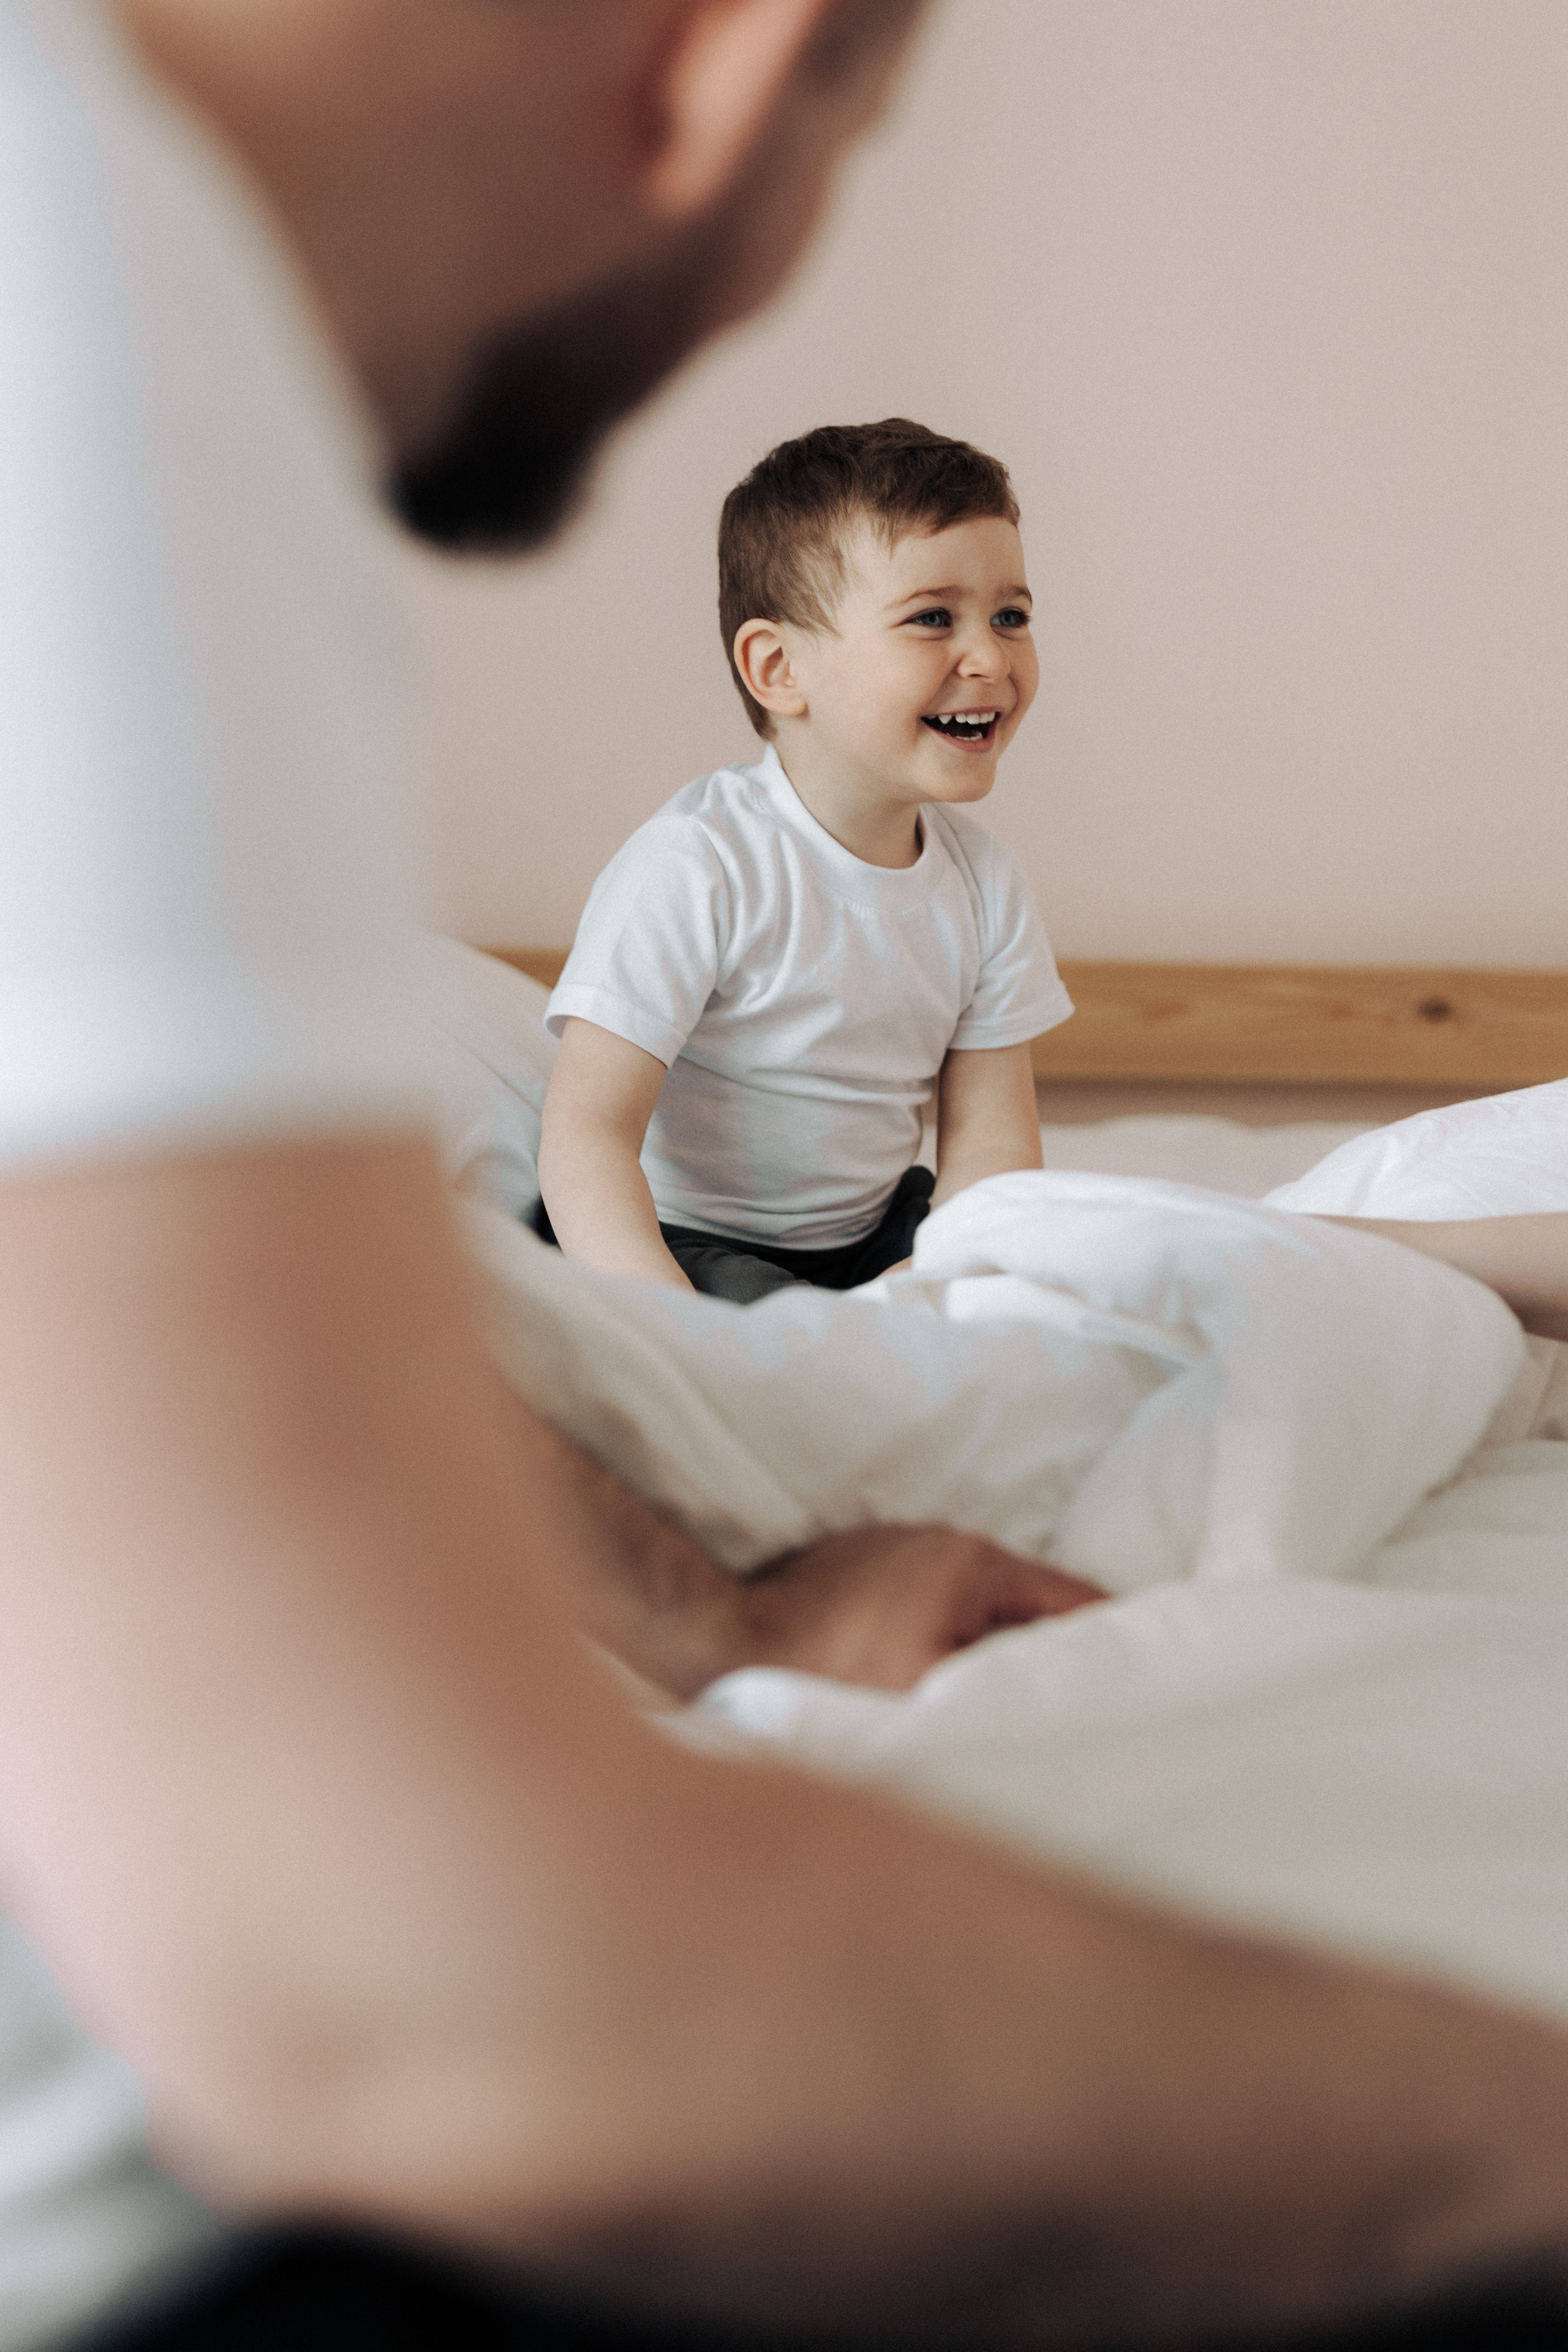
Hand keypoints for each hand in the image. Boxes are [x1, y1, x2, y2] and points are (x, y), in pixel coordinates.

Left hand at [725, 1522, 1107, 1691]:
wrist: (714, 1648)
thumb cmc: (828, 1671)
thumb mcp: (936, 1683)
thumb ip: (1013, 1672)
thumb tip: (1080, 1673)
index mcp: (973, 1562)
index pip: (1076, 1599)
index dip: (1113, 1644)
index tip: (1141, 1686)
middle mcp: (938, 1543)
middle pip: (1028, 1604)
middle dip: (1056, 1648)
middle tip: (1085, 1706)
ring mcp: (891, 1555)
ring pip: (975, 1605)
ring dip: (995, 1644)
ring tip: (1013, 1700)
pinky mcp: (848, 1575)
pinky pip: (922, 1608)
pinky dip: (941, 1637)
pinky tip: (935, 1678)